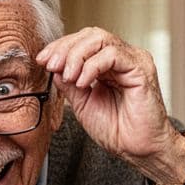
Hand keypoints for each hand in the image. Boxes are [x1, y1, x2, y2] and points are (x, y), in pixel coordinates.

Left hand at [35, 28, 184, 184]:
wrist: (138, 150)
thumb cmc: (117, 131)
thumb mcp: (82, 103)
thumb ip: (69, 83)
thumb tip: (53, 65)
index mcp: (109, 64)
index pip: (83, 41)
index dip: (60, 47)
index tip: (43, 60)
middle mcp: (123, 57)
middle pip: (90, 35)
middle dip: (65, 48)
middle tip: (52, 65)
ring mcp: (133, 60)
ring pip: (100, 39)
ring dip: (77, 56)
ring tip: (69, 77)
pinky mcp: (141, 68)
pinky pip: (113, 55)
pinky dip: (92, 66)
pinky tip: (83, 82)